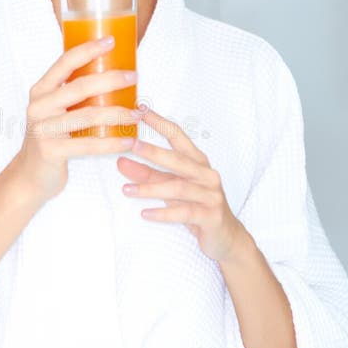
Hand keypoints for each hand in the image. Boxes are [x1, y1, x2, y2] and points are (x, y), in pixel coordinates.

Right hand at [13, 37, 138, 203]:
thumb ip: (73, 95)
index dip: (88, 49)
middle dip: (111, 79)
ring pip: (88, 116)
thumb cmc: (51, 138)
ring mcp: (43, 129)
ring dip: (118, 113)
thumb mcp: (55, 111)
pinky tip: (129, 141)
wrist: (30, 175)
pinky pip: (89, 145)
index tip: (111, 40)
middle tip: (134, 77)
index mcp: (41, 91)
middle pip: (80, 87)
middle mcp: (39, 106)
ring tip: (137, 113)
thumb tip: (112, 75)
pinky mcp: (52, 151)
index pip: (65, 63)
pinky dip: (112, 143)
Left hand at [117, 107, 244, 262]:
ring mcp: (211, 195)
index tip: (140, 110)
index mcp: (198, 162)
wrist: (226, 237)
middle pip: (178, 160)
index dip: (160, 123)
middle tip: (131, 145)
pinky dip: (163, 213)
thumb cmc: (197, 206)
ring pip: (178, 187)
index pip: (178, 137)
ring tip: (126, 190)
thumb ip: (148, 175)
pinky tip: (145, 213)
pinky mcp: (211, 215)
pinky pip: (184, 212)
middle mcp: (207, 174)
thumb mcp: (170, 188)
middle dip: (154, 151)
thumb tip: (121, 162)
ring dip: (150, 188)